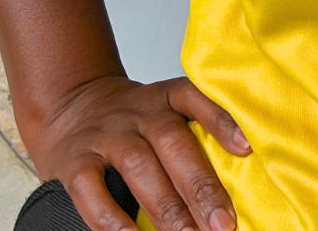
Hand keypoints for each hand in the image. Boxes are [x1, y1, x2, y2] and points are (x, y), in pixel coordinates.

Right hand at [28, 73, 252, 230]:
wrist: (70, 104)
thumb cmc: (130, 121)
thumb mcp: (162, 111)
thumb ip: (191, 139)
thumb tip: (234, 184)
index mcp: (164, 98)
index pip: (194, 98)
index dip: (221, 120)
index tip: (246, 148)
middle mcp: (137, 113)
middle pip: (173, 142)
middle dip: (200, 186)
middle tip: (222, 223)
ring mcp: (105, 136)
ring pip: (138, 166)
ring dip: (167, 207)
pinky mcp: (74, 162)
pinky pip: (92, 191)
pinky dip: (113, 220)